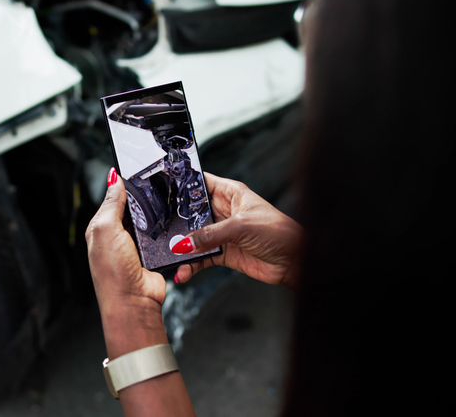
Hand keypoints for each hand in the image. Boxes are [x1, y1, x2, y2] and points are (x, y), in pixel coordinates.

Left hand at [85, 168, 167, 357]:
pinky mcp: (155, 254)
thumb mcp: (106, 230)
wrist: (134, 302)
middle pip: (135, 208)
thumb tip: (114, 178)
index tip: (139, 168)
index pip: (114, 198)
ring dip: (158, 215)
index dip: (125, 184)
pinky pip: (164, 235)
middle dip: (145, 199)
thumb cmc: (112, 272)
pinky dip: (168, 230)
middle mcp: (119, 235)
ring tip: (166, 204)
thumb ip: (112, 204)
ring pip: (152, 220)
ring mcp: (137, 246)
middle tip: (157, 184)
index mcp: (102, 227)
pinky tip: (172, 224)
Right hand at [173, 173, 302, 287]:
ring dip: (183, 248)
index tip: (164, 190)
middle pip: (192, 213)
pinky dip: (191, 265)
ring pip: (194, 238)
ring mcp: (222, 233)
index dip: (183, 186)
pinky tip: (184, 271)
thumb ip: (210, 234)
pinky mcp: (223, 253)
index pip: (201, 183)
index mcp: (231, 193)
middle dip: (177, 222)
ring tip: (172, 256)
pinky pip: (200, 258)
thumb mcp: (241, 226)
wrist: (294, 261)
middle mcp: (224, 211)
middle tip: (162, 230)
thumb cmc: (279, 232)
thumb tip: (185, 242)